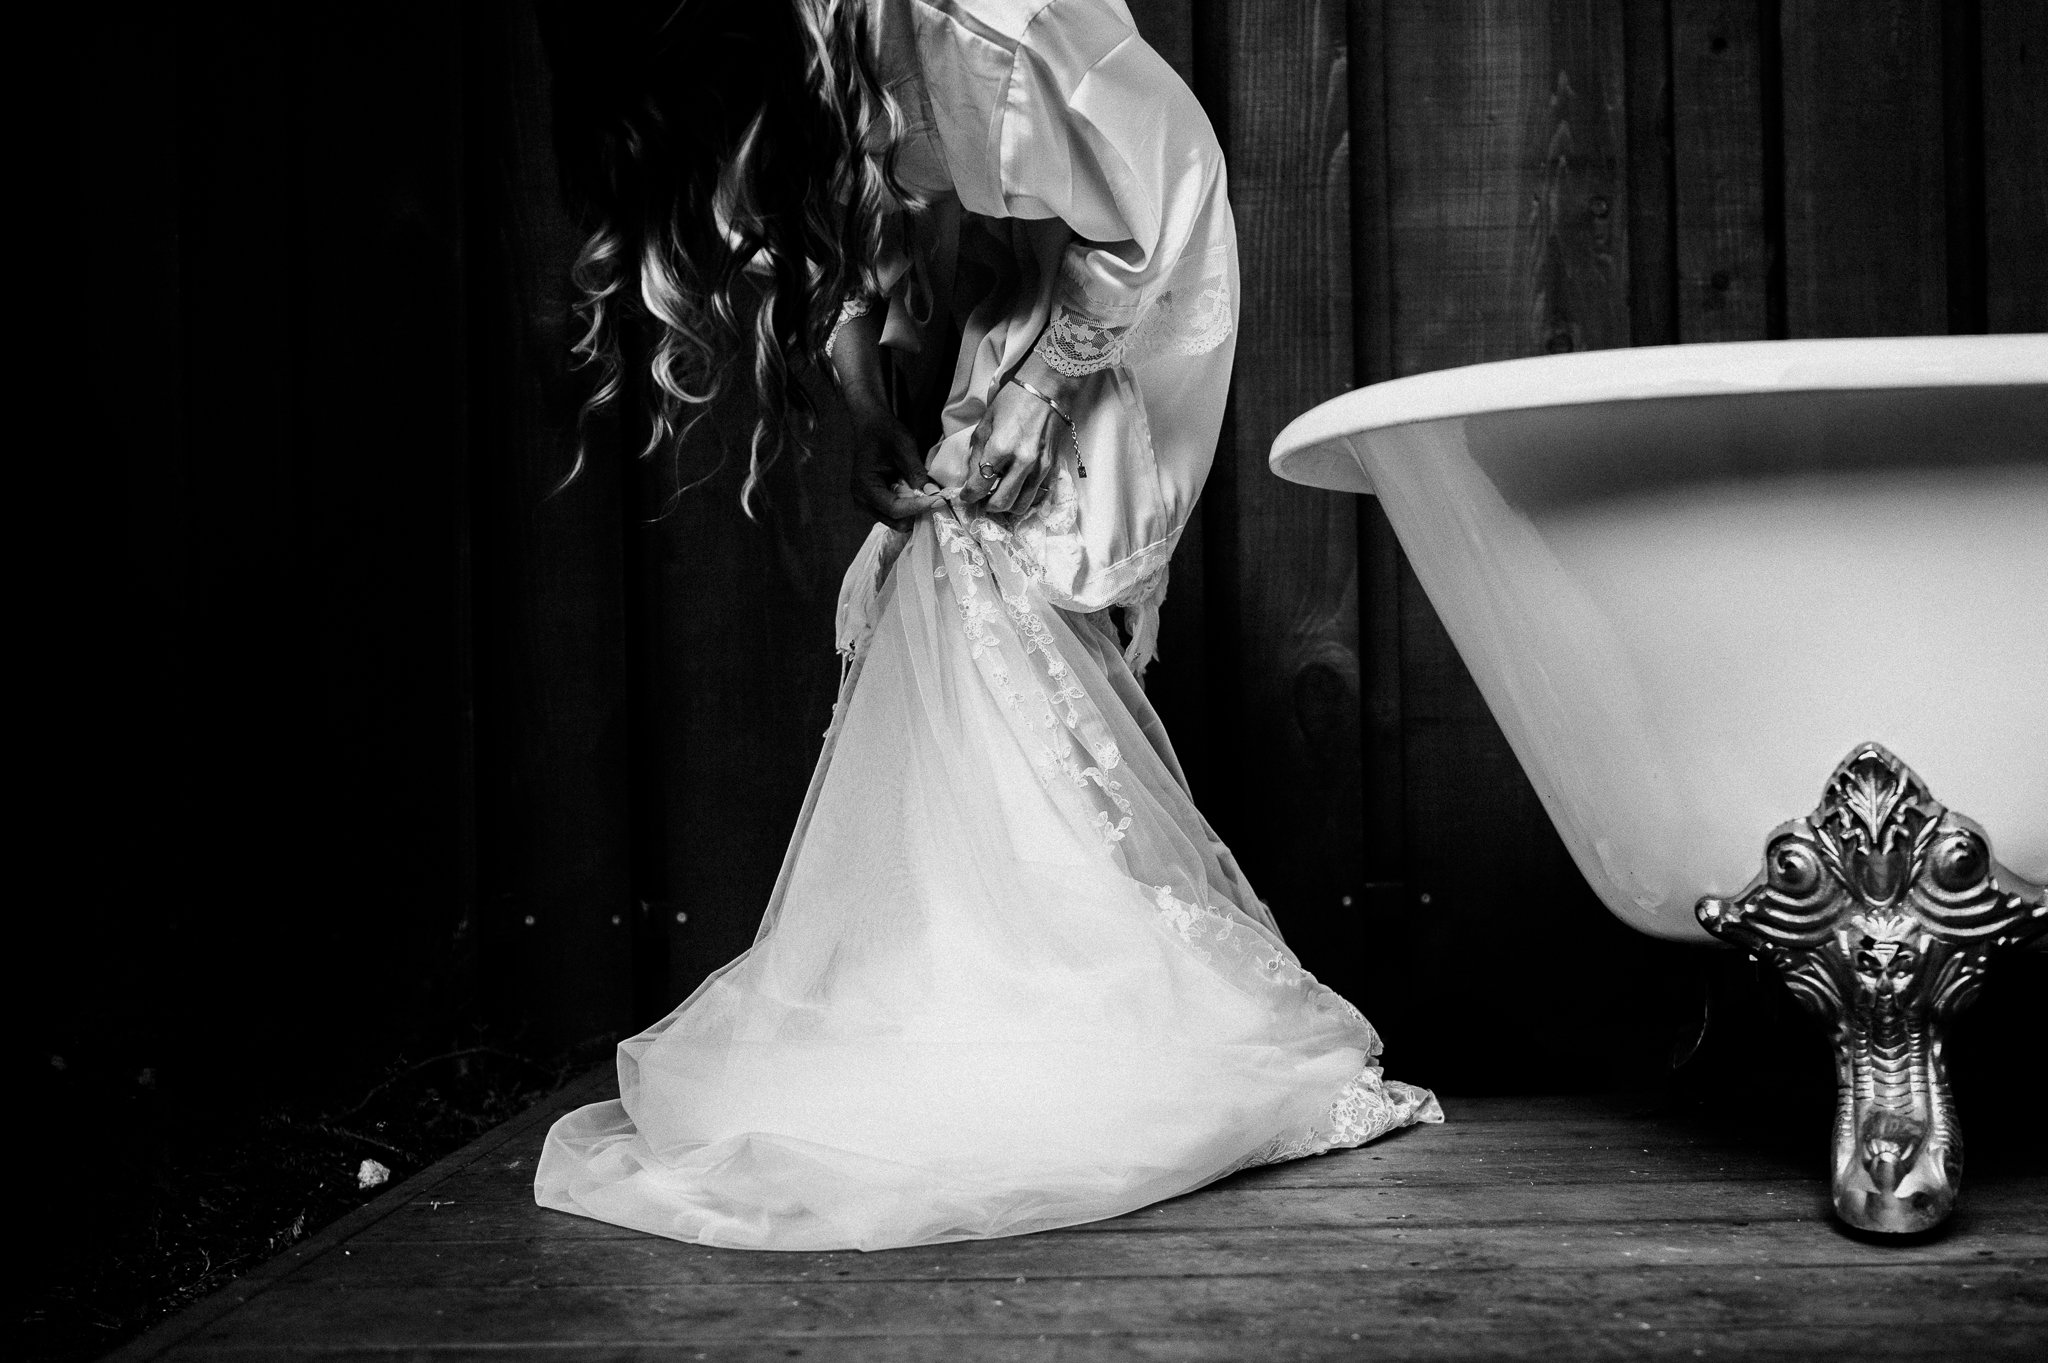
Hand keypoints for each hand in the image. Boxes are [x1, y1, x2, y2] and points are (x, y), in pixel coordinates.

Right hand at [848, 404, 945, 531]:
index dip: (919, 507)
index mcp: (865, 486)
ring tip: (929, 499)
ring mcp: (866, 502)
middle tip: (937, 502)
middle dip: (917, 514)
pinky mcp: (873, 501)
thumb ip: (916, 472)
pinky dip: (908, 508)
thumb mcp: (904, 447)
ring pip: (894, 520)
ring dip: (913, 512)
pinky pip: (893, 512)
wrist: (871, 424)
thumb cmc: (885, 432)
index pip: (894, 509)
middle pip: (894, 520)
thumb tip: (933, 493)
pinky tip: (919, 496)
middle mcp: (861, 499)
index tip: (940, 501)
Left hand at [963, 356, 1077, 514]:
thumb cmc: (1013, 400)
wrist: (1048, 389)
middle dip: (987, 506)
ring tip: (999, 497)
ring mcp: (1041, 467)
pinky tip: (1017, 491)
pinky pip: (1038, 496)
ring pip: (1021, 505)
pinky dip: (1025, 499)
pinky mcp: (1054, 467)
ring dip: (1007, 506)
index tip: (964, 497)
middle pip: (1001, 503)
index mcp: (1001, 448)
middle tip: (981, 500)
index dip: (968, 496)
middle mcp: (1023, 462)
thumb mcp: (986, 422)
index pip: (980, 485)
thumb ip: (977, 453)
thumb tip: (971, 478)